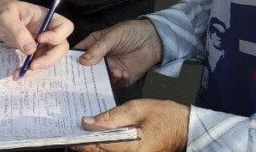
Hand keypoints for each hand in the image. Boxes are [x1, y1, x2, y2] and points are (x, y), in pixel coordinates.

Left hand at [0, 0, 73, 77]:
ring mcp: (42, 42)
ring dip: (39, 68)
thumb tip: (31, 50)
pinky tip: (18, 73)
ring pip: (51, 58)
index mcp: (45, 17)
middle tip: (33, 66)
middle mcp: (47, 30)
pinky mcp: (34, 50)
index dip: (57, 36)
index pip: (65, 26)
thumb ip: (18, 31)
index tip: (39, 39)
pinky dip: (30, 71)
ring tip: (22, 72)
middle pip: (61, 46)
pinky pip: (39, 62)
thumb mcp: (6, 17)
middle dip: (50, 59)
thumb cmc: (0, 11)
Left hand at [73, 99, 189, 151]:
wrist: (186, 128)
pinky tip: (98, 139)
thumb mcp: (138, 109)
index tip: (70, 135)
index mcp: (134, 148)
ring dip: (94, 147)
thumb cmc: (165, 116)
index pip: (101, 147)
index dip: (83, 142)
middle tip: (71, 135)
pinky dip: (104, 147)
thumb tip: (88, 122)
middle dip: (86, 146)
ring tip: (83, 136)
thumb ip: (112, 117)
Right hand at [75, 20, 162, 88]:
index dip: (71, 63)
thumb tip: (82, 61)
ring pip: (99, 81)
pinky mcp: (122, 79)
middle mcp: (99, 60)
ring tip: (112, 73)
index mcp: (94, 46)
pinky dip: (117, 81)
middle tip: (81, 82)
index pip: (78, 55)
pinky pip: (115, 85)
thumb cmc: (131, 32)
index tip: (64, 72)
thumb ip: (99, 48)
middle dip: (84, 77)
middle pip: (86, 72)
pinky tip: (123, 73)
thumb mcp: (114, 35)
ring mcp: (110, 70)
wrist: (154, 40)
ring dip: (102, 80)